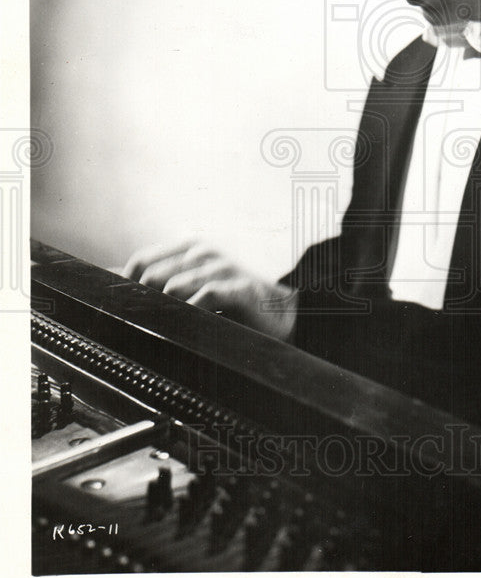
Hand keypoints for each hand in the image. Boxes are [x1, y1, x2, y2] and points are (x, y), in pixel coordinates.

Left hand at [121, 238, 296, 340]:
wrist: (277, 315)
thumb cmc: (230, 303)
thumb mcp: (190, 287)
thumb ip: (153, 282)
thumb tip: (107, 276)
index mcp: (188, 249)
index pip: (142, 260)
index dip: (129, 285)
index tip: (130, 309)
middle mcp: (202, 252)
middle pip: (152, 276)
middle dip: (146, 303)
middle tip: (150, 325)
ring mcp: (221, 267)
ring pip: (174, 287)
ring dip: (169, 311)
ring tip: (174, 328)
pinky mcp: (238, 286)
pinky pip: (205, 296)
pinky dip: (194, 312)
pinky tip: (195, 325)